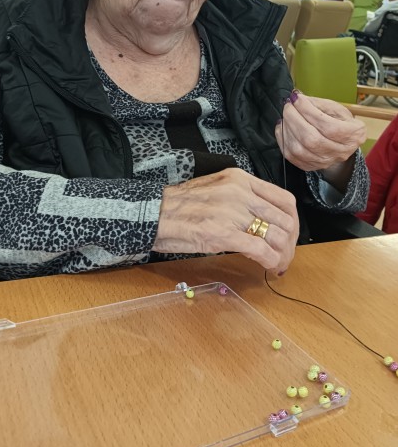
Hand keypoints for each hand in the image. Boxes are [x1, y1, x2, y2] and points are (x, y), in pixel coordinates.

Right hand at [154, 168, 298, 273]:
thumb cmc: (180, 205)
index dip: (293, 222)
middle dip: (290, 243)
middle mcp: (239, 192)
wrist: (154, 213)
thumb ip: (242, 198)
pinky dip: (270, 261)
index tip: (289, 235)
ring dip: (283, 255)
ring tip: (278, 264)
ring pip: (277, 236)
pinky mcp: (223, 234)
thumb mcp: (217, 189)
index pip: (284, 199)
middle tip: (285, 256)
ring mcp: (232, 212)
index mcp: (239, 179)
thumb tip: (263, 219)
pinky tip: (268, 267)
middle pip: (285, 220)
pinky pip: (261, 250)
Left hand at [275, 92, 365, 179]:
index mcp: (353, 135)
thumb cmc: (338, 121)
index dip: (309, 111)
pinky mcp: (310, 166)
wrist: (340, 141)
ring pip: (299, 149)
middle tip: (288, 106)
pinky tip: (282, 127)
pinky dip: (283, 139)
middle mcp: (341, 152)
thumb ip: (317, 103)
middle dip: (295, 119)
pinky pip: (291, 156)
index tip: (296, 99)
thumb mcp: (335, 108)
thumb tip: (297, 98)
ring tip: (285, 115)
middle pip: (312, 139)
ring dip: (287, 129)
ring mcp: (325, 162)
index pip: (328, 126)